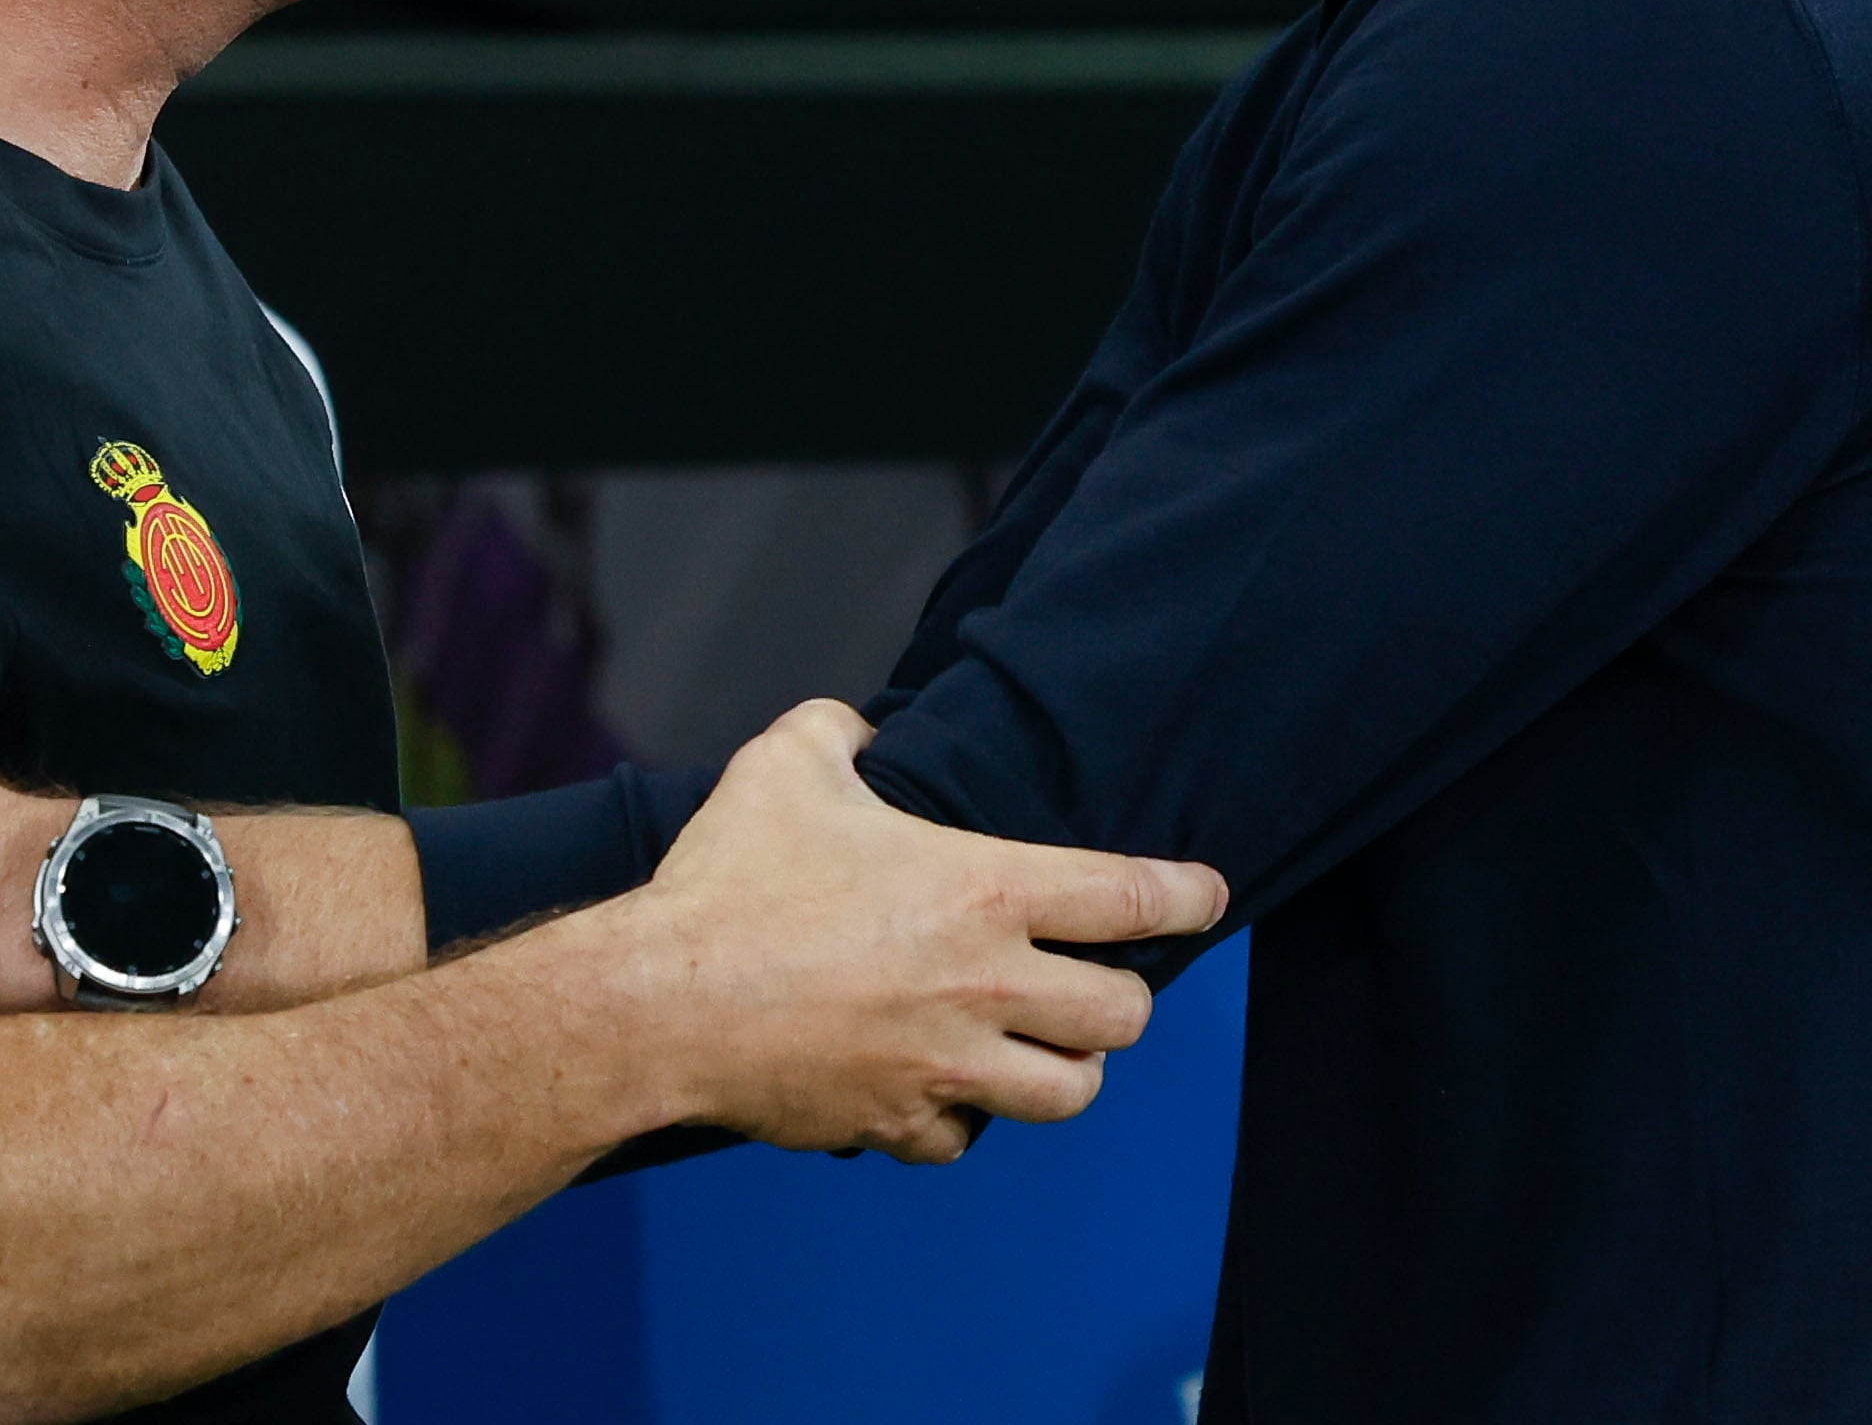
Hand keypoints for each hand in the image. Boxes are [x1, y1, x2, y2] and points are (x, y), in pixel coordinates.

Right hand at [612, 702, 1224, 1165]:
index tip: (1209, 895)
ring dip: (1063, 1070)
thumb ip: (838, 731)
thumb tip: (859, 732)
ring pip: (1069, 1094)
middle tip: (1094, 983)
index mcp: (983, 892)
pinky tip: (934, 1090)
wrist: (662, 1005)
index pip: (1126, 897)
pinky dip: (960, 1119)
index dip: (1184, 895)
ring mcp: (948, 1068)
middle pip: (1123, 1017)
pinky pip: (964, 1139)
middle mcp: (985, 986)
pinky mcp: (897, 1124)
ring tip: (1039, 1048)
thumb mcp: (784, 764)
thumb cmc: (730, 879)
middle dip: (1123, 1000)